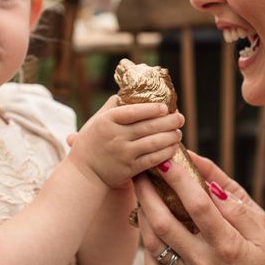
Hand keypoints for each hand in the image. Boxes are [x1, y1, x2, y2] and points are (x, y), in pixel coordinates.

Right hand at [68, 95, 183, 188]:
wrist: (84, 173)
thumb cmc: (92, 142)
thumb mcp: (96, 121)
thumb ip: (112, 106)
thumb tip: (131, 91)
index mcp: (107, 121)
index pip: (133, 111)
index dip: (152, 109)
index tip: (165, 107)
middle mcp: (116, 136)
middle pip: (148, 126)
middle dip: (169, 121)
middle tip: (180, 118)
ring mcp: (123, 153)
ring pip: (154, 143)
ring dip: (171, 137)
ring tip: (178, 133)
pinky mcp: (130, 169)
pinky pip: (153, 159)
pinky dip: (166, 153)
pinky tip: (173, 148)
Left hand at [135, 157, 264, 264]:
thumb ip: (239, 212)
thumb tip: (211, 186)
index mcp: (227, 246)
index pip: (196, 205)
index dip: (178, 179)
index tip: (166, 159)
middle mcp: (202, 262)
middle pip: (164, 221)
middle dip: (147, 192)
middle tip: (139, 171)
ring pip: (152, 242)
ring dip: (142, 214)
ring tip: (140, 193)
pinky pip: (152, 264)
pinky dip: (145, 242)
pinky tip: (147, 225)